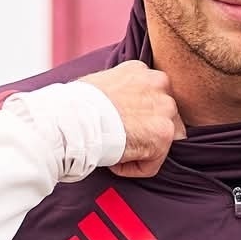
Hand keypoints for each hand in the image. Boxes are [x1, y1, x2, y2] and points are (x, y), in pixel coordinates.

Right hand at [80, 61, 185, 177]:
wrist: (76, 119)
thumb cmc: (78, 105)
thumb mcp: (102, 82)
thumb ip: (120, 90)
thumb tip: (118, 104)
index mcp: (143, 71)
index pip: (153, 96)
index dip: (137, 115)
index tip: (120, 124)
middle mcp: (160, 84)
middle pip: (164, 116)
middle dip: (144, 131)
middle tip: (119, 139)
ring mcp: (164, 109)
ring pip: (160, 139)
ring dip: (140, 150)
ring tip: (116, 150)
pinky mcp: (163, 134)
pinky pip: (152, 164)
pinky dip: (133, 168)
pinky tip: (115, 162)